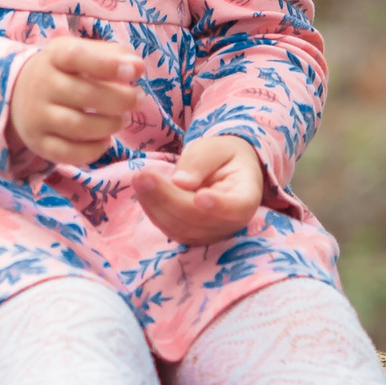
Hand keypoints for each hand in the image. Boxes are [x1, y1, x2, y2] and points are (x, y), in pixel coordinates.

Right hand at [6, 37, 143, 164]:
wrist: (20, 93)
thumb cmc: (66, 71)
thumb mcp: (85, 53)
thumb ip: (115, 56)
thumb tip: (138, 68)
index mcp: (54, 56)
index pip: (76, 56)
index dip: (107, 64)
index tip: (134, 72)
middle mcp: (41, 85)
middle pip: (84, 95)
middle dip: (120, 100)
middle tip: (138, 99)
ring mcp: (37, 116)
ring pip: (79, 126)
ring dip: (110, 125)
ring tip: (123, 119)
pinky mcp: (38, 142)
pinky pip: (69, 153)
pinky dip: (94, 150)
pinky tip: (105, 139)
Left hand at [132, 135, 263, 246]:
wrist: (224, 170)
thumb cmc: (223, 156)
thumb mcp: (215, 148)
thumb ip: (200, 161)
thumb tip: (180, 182)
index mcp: (246, 196)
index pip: (236, 208)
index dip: (218, 206)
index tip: (200, 196)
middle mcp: (232, 222)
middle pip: (200, 219)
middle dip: (168, 198)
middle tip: (143, 176)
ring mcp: (213, 233)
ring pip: (182, 228)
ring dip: (156, 205)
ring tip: (139, 180)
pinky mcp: (194, 236)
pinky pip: (171, 229)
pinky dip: (154, 211)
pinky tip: (143, 191)